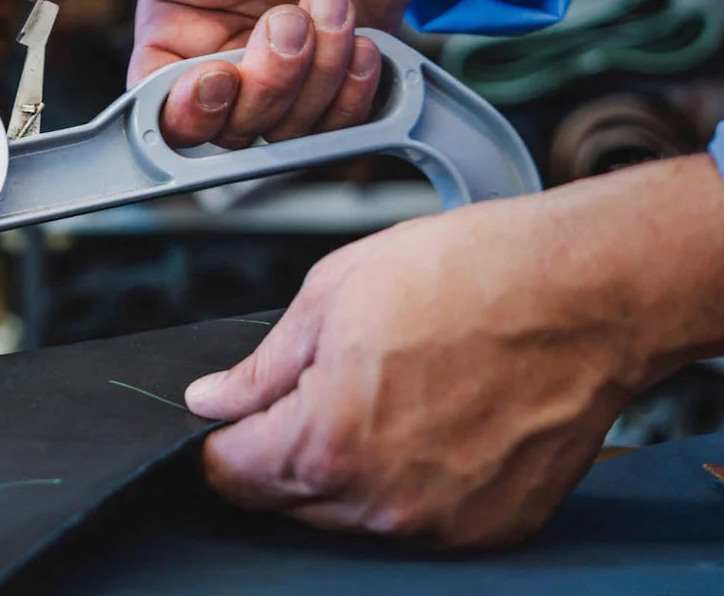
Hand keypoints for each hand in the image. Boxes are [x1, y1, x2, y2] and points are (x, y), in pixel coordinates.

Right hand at [16, 0, 498, 146]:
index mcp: (174, 38)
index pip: (159, 110)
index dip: (188, 107)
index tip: (216, 73)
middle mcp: (223, 67)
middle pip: (225, 131)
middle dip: (264, 82)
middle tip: (287, 17)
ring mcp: (280, 85)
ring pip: (285, 131)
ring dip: (317, 68)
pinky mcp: (333, 91)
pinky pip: (339, 126)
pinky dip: (353, 82)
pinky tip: (355, 31)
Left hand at [186, 156, 723, 547]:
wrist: (588, 290)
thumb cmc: (475, 276)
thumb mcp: (333, 292)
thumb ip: (262, 365)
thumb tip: (216, 398)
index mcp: (328, 442)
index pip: (231, 474)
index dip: (218, 441)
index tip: (227, 420)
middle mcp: (381, 500)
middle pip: (284, 500)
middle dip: (277, 451)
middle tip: (311, 389)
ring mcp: (439, 522)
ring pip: (346, 514)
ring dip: (340, 467)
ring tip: (384, 393)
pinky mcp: (489, 527)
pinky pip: (415, 518)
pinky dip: (403, 481)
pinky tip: (427, 421)